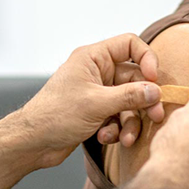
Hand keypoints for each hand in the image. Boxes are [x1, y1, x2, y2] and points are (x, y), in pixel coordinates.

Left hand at [19, 34, 166, 167]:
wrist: (33, 143)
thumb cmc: (54, 115)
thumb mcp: (97, 104)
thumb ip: (129, 96)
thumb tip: (156, 91)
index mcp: (93, 58)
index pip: (129, 44)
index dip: (147, 59)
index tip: (154, 80)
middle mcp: (97, 72)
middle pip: (134, 78)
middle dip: (144, 100)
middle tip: (156, 116)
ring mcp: (98, 92)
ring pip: (129, 101)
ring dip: (130, 121)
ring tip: (126, 138)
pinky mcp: (97, 112)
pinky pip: (119, 116)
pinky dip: (117, 128)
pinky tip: (106, 137)